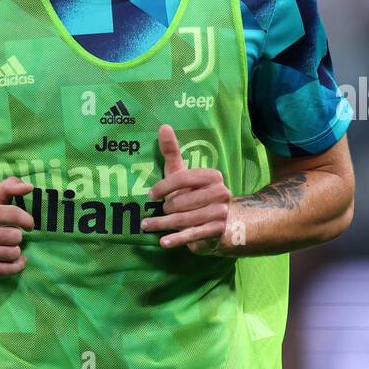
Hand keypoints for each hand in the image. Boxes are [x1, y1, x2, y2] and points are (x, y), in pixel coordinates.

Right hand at [0, 176, 34, 276]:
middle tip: (9, 236)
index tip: (29, 224)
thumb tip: (29, 187)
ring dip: (15, 250)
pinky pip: (8, 269)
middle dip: (17, 236)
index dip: (27, 219)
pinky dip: (16, 265)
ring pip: (13, 253)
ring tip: (7, 247)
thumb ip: (9, 186)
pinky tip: (13, 259)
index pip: (12, 213)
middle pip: (15, 236)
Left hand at [142, 124, 231, 254]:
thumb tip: (163, 126)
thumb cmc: (194, 194)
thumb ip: (172, 152)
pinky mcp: (217, 231)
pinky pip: (192, 234)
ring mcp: (220, 212)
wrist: (219, 222)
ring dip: (162, 224)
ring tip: (148, 226)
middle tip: (158, 212)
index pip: (183, 178)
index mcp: (213, 176)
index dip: (163, 187)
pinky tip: (163, 242)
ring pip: (184, 218)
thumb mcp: (182, 174)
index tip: (149, 196)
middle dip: (165, 209)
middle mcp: (221, 192)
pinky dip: (176, 239)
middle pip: (182, 201)